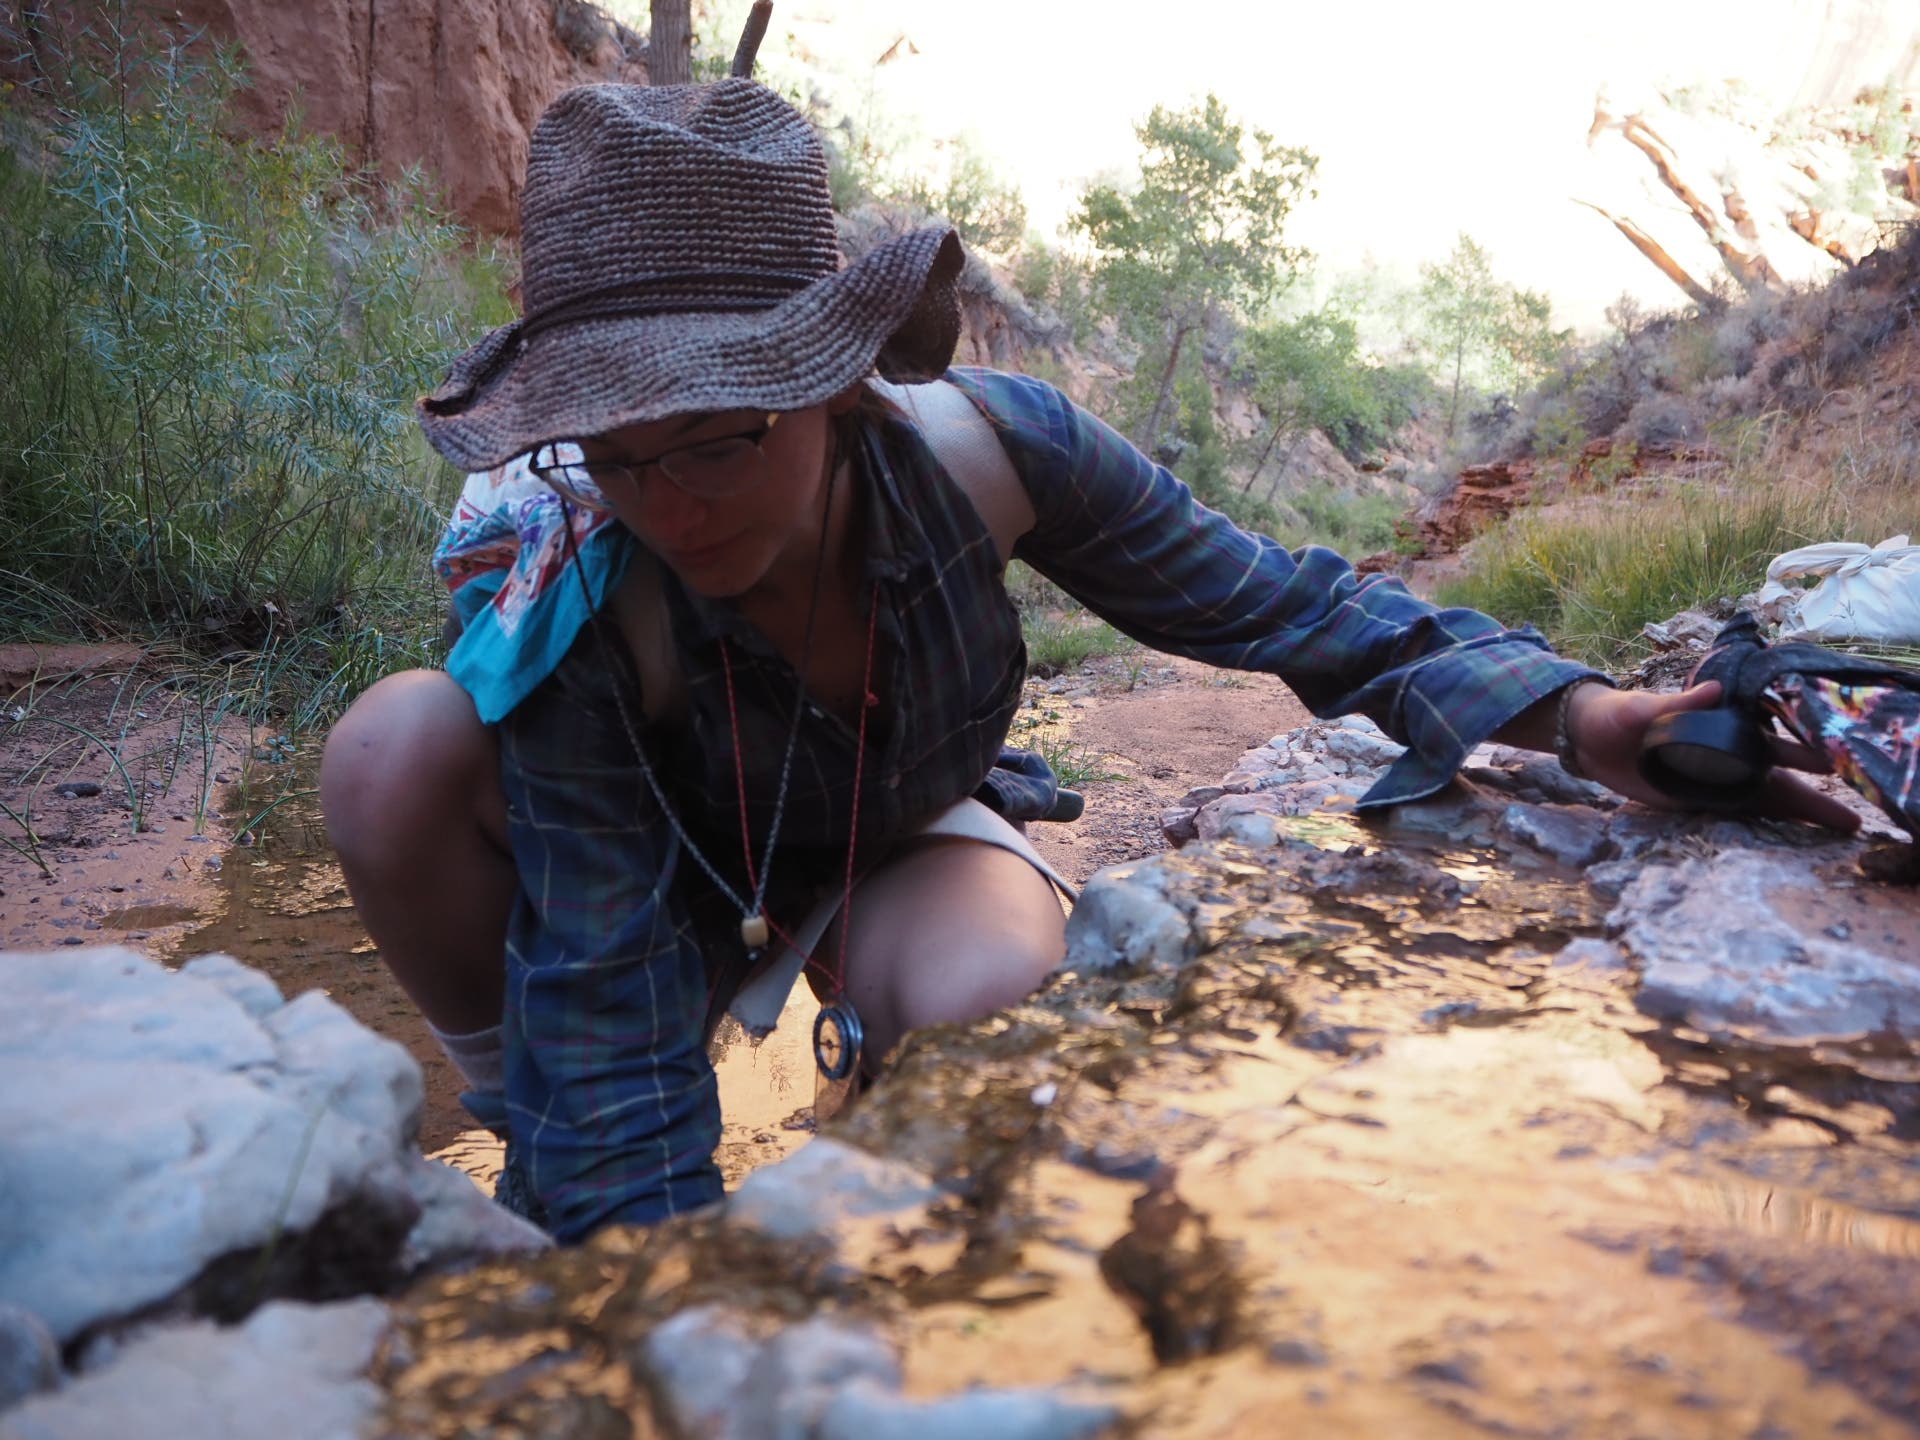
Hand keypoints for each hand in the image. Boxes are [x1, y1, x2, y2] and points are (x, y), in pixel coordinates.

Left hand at [1564, 680, 1859, 830]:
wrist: (1585, 737)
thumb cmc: (1616, 713)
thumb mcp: (1639, 707)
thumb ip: (1672, 703)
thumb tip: (1713, 689)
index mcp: (1717, 726)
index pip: (1766, 743)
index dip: (1797, 752)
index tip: (1827, 760)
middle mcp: (1721, 754)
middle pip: (1774, 779)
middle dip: (1812, 797)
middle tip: (1851, 818)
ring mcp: (1709, 780)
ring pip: (1761, 801)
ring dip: (1796, 816)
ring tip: (1837, 832)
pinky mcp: (1690, 801)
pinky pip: (1731, 815)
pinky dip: (1761, 826)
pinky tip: (1790, 839)